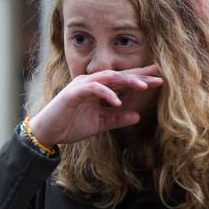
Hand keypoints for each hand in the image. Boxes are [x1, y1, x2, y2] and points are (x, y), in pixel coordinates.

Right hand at [29, 65, 162, 146]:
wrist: (48, 132)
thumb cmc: (70, 125)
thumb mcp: (99, 124)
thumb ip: (116, 119)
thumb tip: (137, 116)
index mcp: (97, 89)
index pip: (122, 81)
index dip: (140, 79)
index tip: (159, 80)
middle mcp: (90, 82)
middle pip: (118, 75)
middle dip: (139, 75)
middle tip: (159, 75)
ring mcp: (81, 86)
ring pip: (108, 77)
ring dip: (126, 81)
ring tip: (144, 86)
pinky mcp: (73, 93)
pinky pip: (93, 89)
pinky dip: (106, 94)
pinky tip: (118, 102)